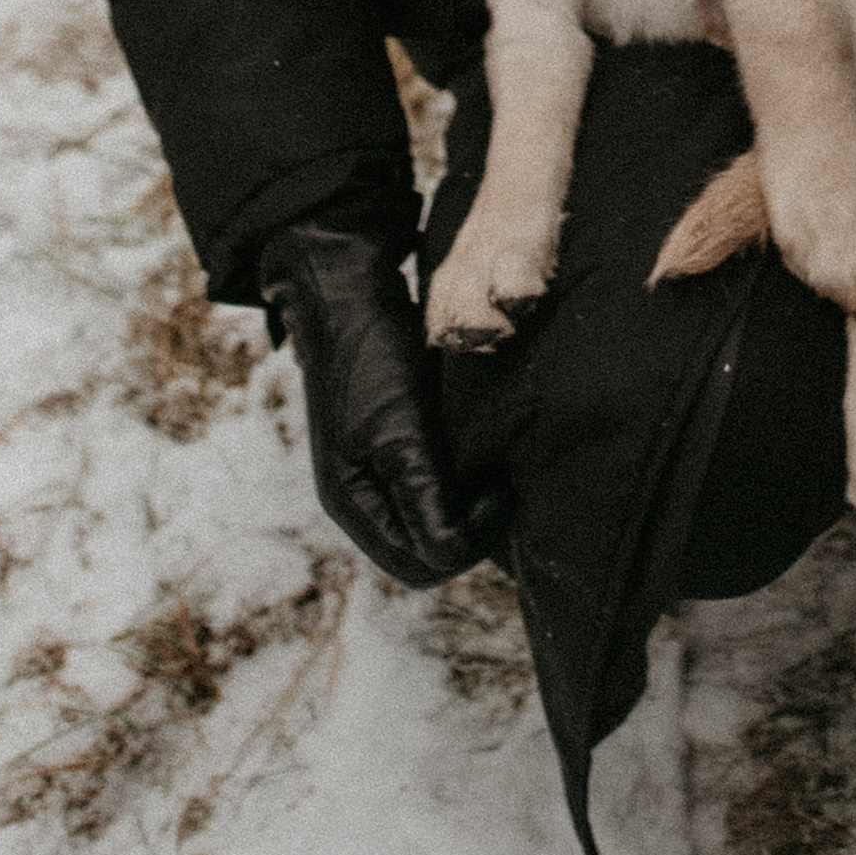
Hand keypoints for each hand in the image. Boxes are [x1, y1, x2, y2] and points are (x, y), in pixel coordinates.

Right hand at [259, 216, 479, 589]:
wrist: (350, 289)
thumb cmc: (372, 358)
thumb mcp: (399, 429)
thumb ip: (423, 496)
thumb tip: (453, 555)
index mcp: (353, 504)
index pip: (423, 565)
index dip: (471, 540)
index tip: (500, 487)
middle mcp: (364, 497)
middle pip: (429, 553)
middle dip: (473, 529)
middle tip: (505, 481)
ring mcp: (377, 470)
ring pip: (434, 521)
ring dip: (470, 506)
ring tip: (499, 466)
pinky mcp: (395, 441)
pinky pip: (434, 487)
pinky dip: (463, 479)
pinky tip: (486, 448)